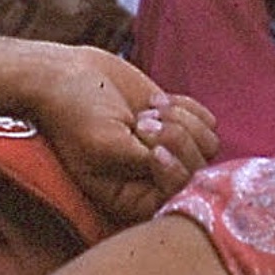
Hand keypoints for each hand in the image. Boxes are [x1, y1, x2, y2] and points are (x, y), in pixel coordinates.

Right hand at [31, 45, 218, 224]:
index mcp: (132, 199)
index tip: (148, 145)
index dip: (173, 171)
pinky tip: (156, 101)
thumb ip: (144, 163)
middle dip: (176, 139)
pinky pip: (208, 123)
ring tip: (147, 111)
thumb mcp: (104, 145)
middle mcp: (154, 180)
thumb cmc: (75, 114)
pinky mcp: (178, 124)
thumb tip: (185, 168)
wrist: (66, 75)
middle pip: (198, 171)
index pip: (177, 198)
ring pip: (208, 146)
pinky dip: (187, 107)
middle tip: (142, 120)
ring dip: (181, 121)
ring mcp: (170, 151)